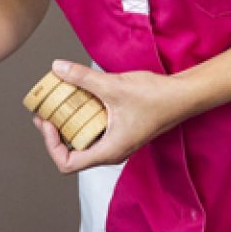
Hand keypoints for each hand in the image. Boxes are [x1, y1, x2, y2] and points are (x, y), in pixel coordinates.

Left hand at [34, 60, 198, 174]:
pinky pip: (95, 132)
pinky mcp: (121, 132)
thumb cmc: (157, 98)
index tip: (49, 123)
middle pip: (72, 154)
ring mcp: (117, 144)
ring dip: (69, 126)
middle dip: (55, 134)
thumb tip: (57, 67)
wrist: (184, 96)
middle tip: (46, 112)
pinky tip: (80, 100)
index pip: (67, 164)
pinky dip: (83, 119)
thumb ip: (83, 78)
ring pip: (84, 142)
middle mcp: (112, 152)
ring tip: (58, 106)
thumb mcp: (114, 86)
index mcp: (109, 151)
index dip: (51, 145)